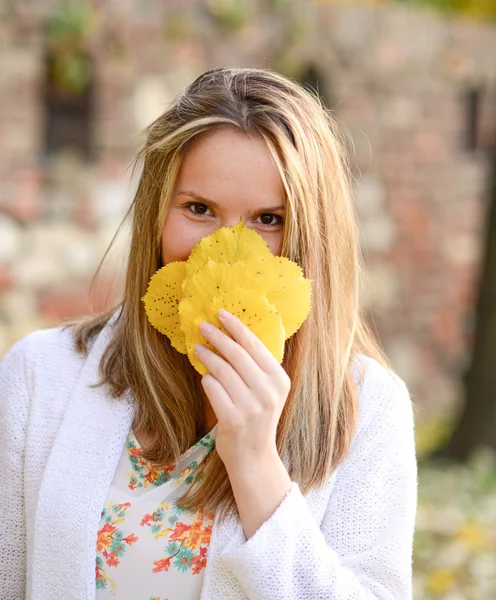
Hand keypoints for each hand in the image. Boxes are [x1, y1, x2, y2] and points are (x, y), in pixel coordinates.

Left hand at [194, 308, 290, 471]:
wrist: (254, 456)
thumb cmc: (258, 418)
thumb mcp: (268, 391)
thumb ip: (257, 367)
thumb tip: (234, 333)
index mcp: (279, 380)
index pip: (254, 345)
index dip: (236, 326)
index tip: (221, 313)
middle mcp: (267, 391)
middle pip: (236, 353)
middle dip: (216, 336)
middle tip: (202, 326)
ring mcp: (250, 406)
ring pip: (221, 369)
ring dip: (207, 356)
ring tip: (198, 349)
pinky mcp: (232, 418)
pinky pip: (212, 387)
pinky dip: (206, 380)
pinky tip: (205, 378)